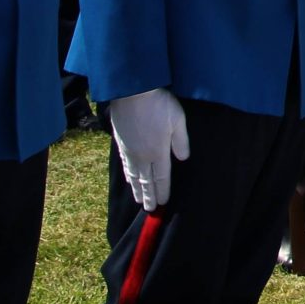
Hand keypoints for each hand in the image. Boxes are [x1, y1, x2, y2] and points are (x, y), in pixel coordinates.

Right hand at [108, 88, 190, 209]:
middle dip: (149, 196)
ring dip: (137, 189)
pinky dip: (128, 176)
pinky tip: (129, 180)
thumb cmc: (159, 105)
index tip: (163, 203)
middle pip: (146, 181)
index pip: (161, 177)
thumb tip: (184, 158)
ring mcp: (130, 151)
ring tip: (138, 201)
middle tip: (150, 210)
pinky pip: (125, 166)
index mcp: (158, 152)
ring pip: (134, 176)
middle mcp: (143, 156)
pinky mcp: (121, 144)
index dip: (163, 191)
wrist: (132, 94)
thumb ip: (181, 141)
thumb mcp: (178, 120)